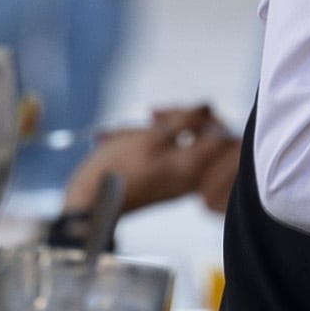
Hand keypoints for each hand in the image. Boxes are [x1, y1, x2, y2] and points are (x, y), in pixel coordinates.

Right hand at [64, 105, 239, 217]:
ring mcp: (176, 181)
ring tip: (125, 133)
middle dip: (177, 120)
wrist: (89, 204)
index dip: (206, 116)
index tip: (183, 110)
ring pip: (178, 143)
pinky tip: (124, 140)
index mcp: (193, 167)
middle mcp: (191, 177)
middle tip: (152, 115)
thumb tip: (207, 107)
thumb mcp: (150, 137)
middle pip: (200, 137)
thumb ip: (184, 121)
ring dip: (155, 130)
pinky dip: (147, 143)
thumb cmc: (116, 170)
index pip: (220, 135)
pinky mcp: (161, 182)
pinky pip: (163, 155)